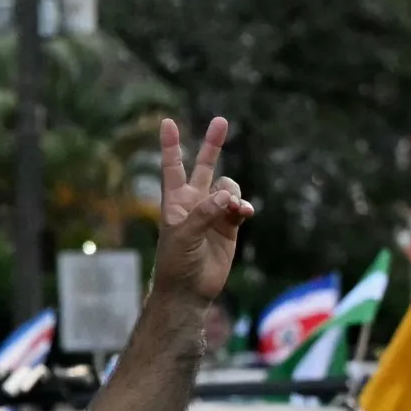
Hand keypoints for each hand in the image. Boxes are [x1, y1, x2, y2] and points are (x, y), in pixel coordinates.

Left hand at [153, 117, 252, 304]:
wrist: (190, 290)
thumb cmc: (176, 262)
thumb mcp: (184, 236)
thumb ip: (204, 213)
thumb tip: (226, 196)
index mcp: (175, 201)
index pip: (172, 166)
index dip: (170, 145)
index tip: (166, 121)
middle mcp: (195, 202)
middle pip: (204, 166)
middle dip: (213, 144)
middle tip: (221, 120)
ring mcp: (213, 213)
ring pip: (228, 188)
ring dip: (233, 193)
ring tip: (233, 209)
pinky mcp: (229, 227)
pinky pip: (240, 207)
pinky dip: (243, 207)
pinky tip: (244, 213)